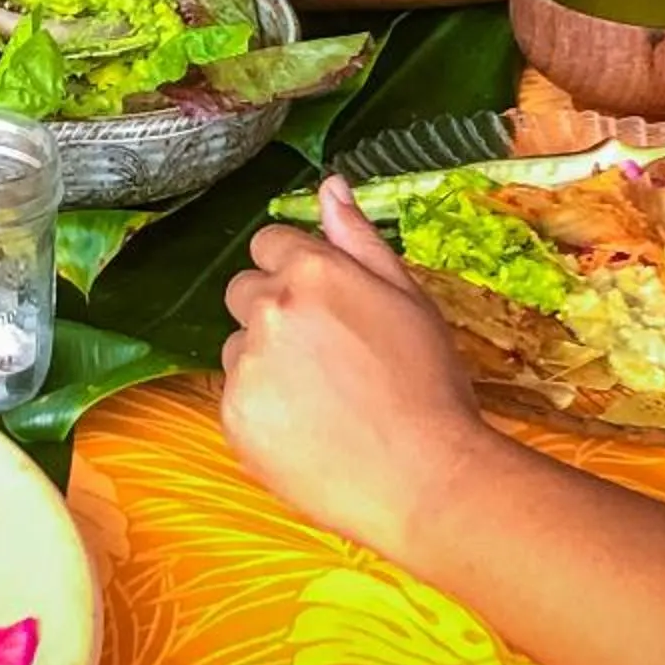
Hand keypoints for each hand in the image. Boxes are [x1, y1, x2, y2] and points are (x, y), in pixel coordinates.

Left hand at [220, 178, 491, 558]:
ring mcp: (247, 365)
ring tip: (325, 399)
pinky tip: (309, 430)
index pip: (268, 243)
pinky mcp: (234, 417)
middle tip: (327, 355)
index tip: (324, 304)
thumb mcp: (409, 299)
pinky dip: (264, 410)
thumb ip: (359, 239)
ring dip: (266, 362)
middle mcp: (268, 309)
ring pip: (240, 347)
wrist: (427, 480)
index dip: (296, 270)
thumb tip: (329, 185)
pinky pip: (237, 398)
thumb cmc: (430, 388)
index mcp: (311, 271)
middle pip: (243, 291)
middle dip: (273, 312)